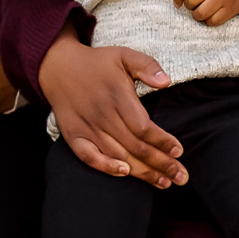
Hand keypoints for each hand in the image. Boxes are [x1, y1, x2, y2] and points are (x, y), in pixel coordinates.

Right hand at [35, 25, 187, 186]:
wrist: (57, 67)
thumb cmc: (97, 63)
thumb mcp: (124, 55)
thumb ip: (147, 65)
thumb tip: (166, 81)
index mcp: (118, 96)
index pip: (144, 127)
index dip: (162, 141)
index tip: (179, 151)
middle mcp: (103, 114)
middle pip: (135, 146)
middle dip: (161, 164)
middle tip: (180, 176)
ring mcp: (87, 127)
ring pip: (118, 155)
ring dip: (142, 172)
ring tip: (163, 182)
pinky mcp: (73, 135)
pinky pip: (88, 156)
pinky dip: (105, 167)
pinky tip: (124, 173)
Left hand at [173, 0, 238, 25]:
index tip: (178, 1)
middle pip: (190, 0)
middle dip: (188, 5)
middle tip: (194, 3)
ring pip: (200, 13)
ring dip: (197, 14)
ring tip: (201, 10)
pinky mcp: (232, 9)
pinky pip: (213, 21)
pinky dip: (209, 21)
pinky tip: (211, 15)